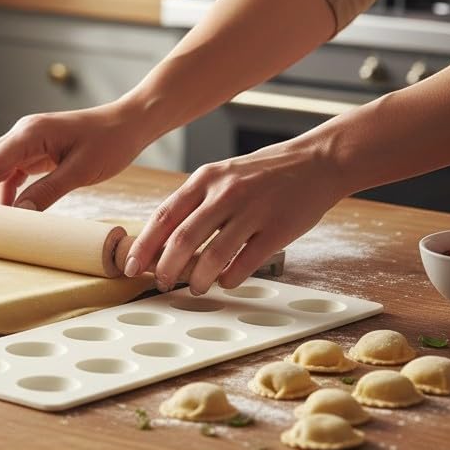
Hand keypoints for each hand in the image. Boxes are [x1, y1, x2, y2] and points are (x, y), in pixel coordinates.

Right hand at [0, 101, 147, 209]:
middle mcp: (23, 134)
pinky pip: (12, 171)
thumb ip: (47, 192)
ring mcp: (29, 141)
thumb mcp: (80, 171)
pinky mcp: (38, 150)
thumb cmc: (110, 142)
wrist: (130, 123)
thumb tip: (19, 216)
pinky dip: (4, 191)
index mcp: (30, 133)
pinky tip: (3, 212)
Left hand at [126, 137, 347, 293]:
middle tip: (162, 283)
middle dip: (166, 268)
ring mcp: (252, 211)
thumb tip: (162, 241)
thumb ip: (195, 203)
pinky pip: (245, 263)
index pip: (164, 216)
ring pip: (213, 256)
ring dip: (198, 279)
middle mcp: (226, 193)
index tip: (131, 267)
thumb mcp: (223, 176)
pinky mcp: (278, 230)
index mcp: (205, 178)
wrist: (317, 161)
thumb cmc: (263, 174)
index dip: (144, 246)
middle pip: (182, 239)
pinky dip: (230, 278)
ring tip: (195, 287)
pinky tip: (226, 281)